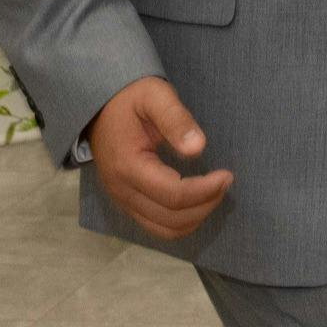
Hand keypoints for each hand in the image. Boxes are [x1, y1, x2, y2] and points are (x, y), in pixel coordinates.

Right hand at [85, 76, 232, 240]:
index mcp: (128, 165)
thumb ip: (176, 119)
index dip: (205, 190)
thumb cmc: (130, 98)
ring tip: (214, 191)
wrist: (99, 107)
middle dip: (205, 204)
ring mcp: (122, 201)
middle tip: (225, 181)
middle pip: (171, 219)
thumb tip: (198, 148)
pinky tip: (197, 200)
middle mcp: (121, 191)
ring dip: (195, 217)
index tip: (226, 175)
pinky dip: (181, 221)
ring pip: (164, 230)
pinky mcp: (126, 204)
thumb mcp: (154, 96)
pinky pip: (156, 226)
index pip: (172, 195)